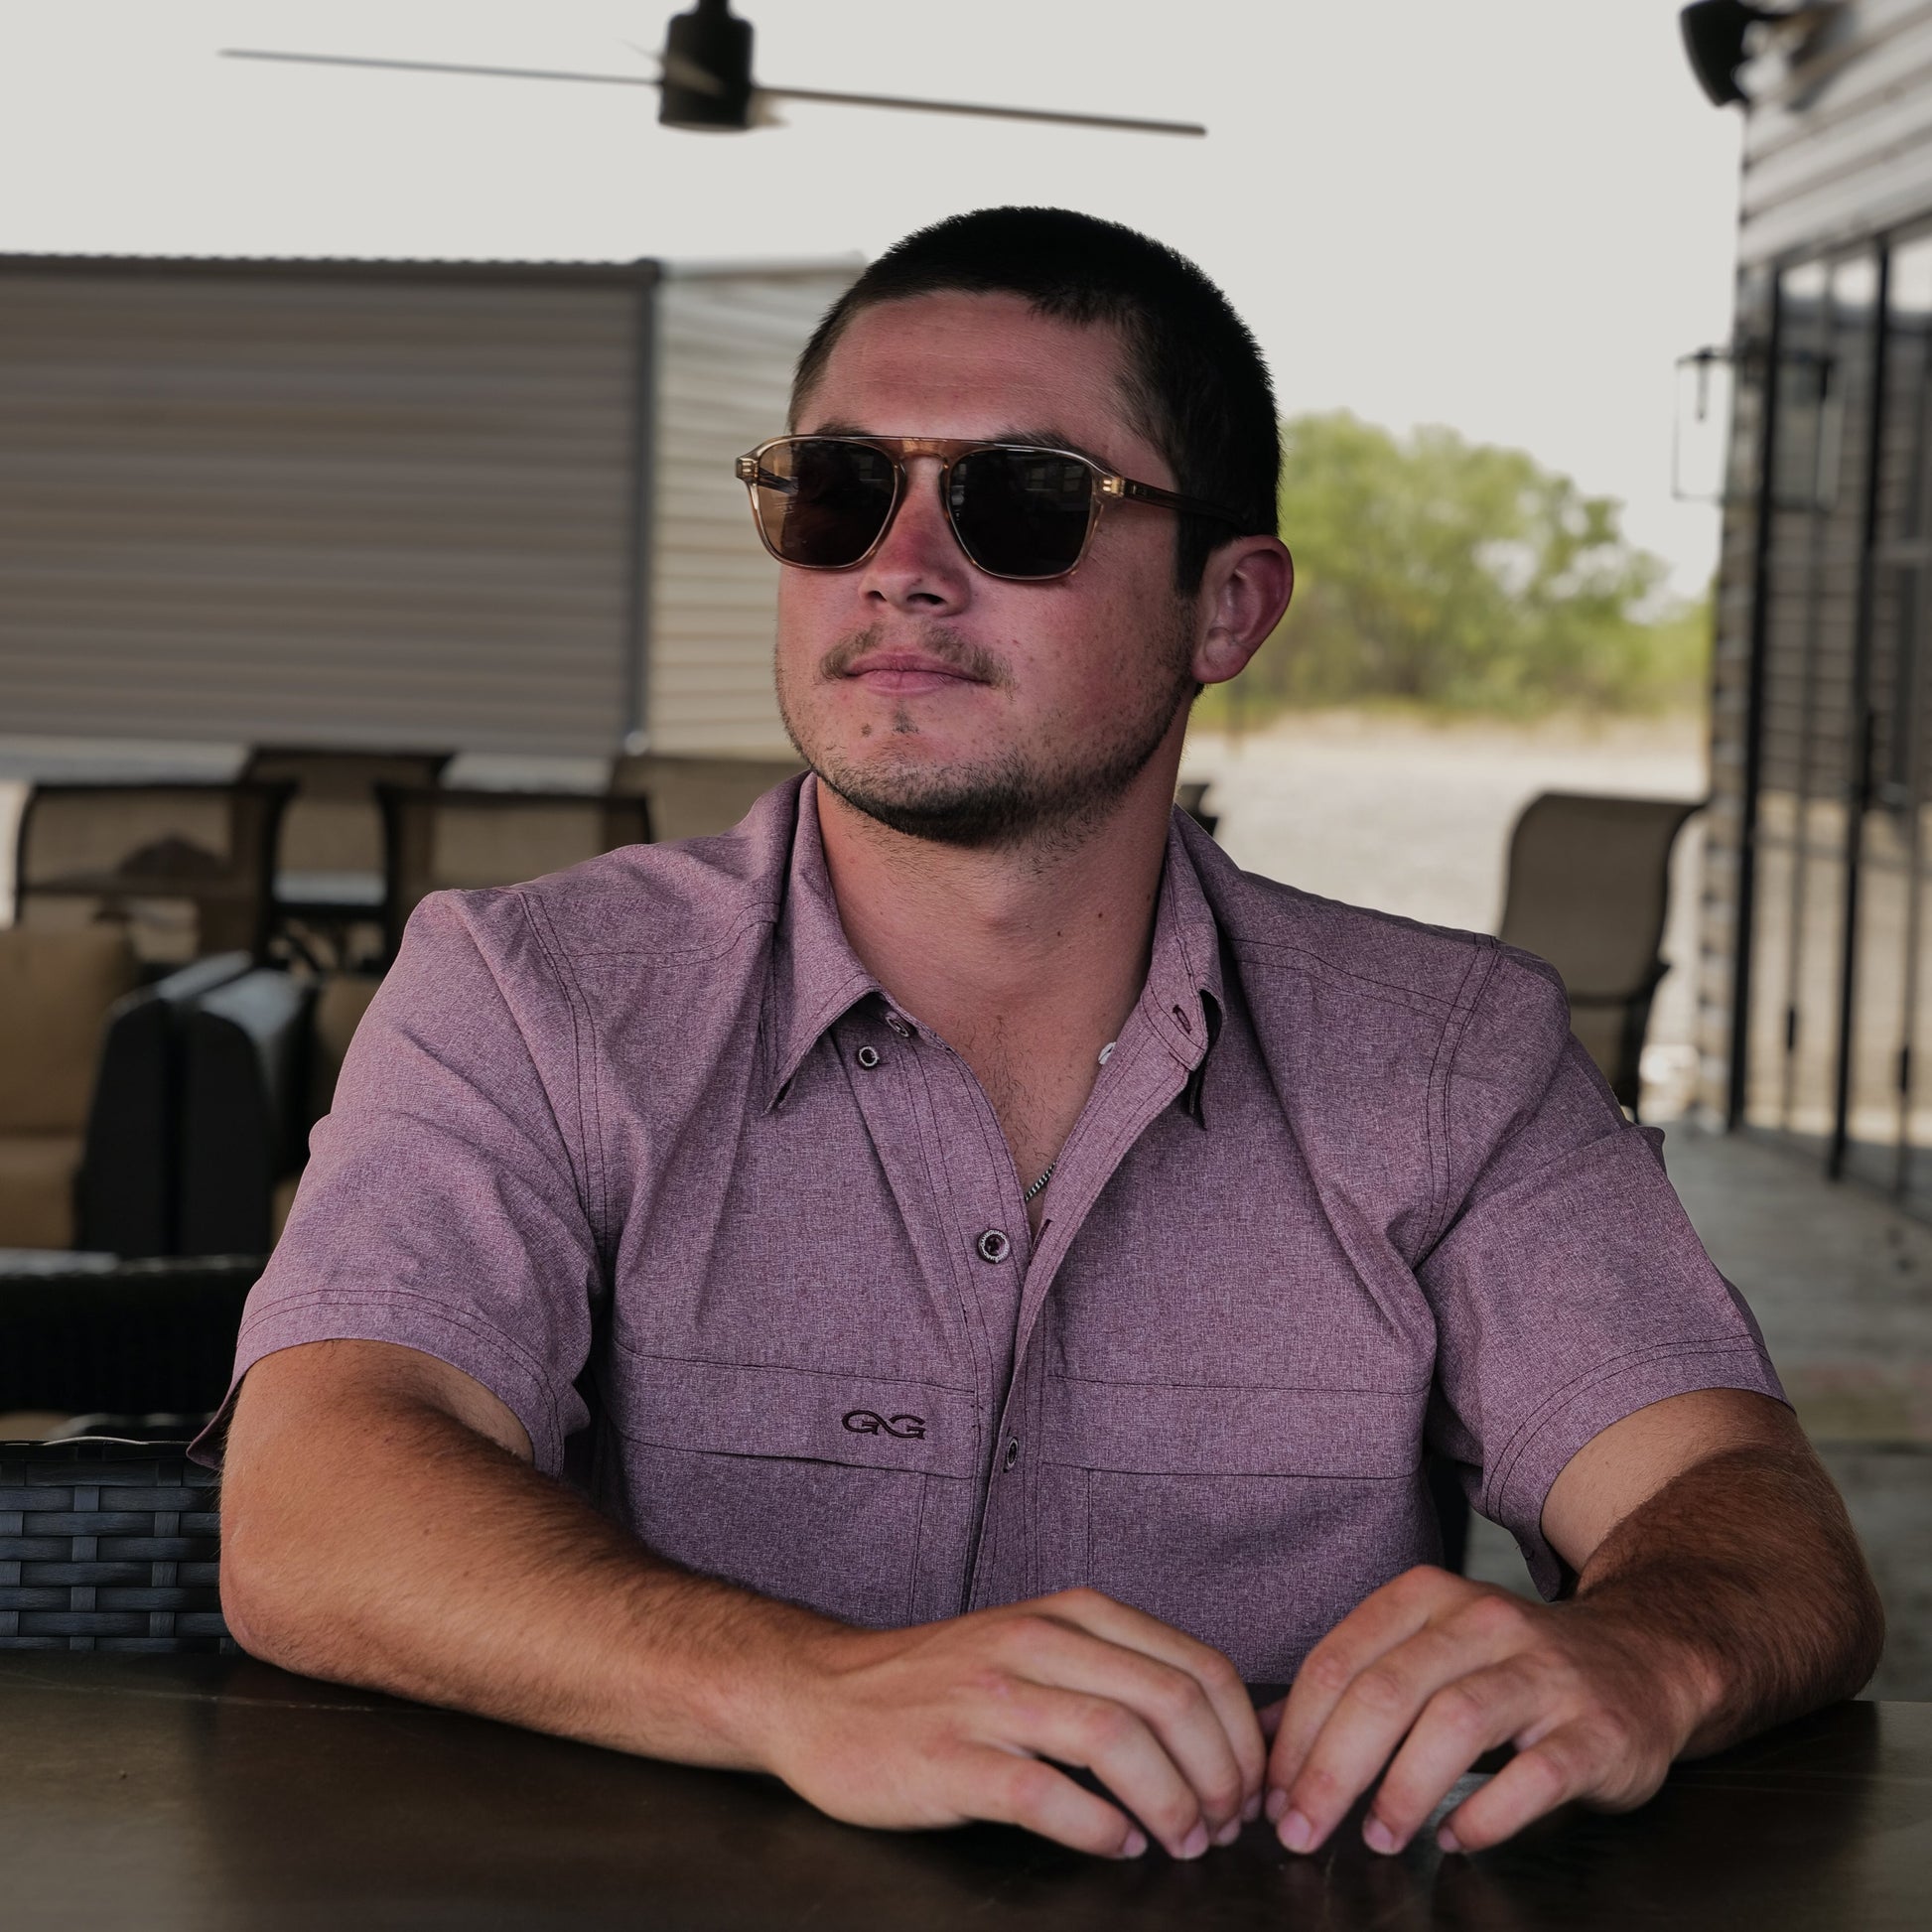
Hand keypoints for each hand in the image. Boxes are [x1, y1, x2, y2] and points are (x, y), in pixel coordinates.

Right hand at [763, 1587, 1265, 1858]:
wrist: (819, 1693)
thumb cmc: (941, 1680)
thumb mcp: (1036, 1644)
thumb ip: (1120, 1669)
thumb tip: (1235, 1722)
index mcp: (1067, 1614)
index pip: (1195, 1664)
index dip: (1240, 1736)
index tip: (1248, 1785)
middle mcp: (1034, 1643)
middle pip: (1169, 1701)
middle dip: (1218, 1776)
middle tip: (1221, 1826)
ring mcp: (990, 1699)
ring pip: (1118, 1740)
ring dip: (1171, 1805)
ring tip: (1179, 1843)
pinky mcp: (951, 1760)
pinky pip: (1047, 1795)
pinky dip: (1099, 1829)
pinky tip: (1114, 1845)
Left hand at [1263, 1566, 1702, 1855]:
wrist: (1645, 1657)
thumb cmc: (1514, 1665)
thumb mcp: (1429, 1650)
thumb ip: (1353, 1684)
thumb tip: (1261, 1736)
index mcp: (1426, 1597)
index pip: (1338, 1661)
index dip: (1295, 1734)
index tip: (1271, 1795)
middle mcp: (1481, 1622)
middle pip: (1385, 1692)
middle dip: (1330, 1770)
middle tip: (1301, 1831)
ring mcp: (1543, 1673)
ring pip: (1453, 1723)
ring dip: (1401, 1791)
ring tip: (1377, 1838)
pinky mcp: (1595, 1729)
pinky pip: (1534, 1776)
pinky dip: (1486, 1814)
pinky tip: (1455, 1840)